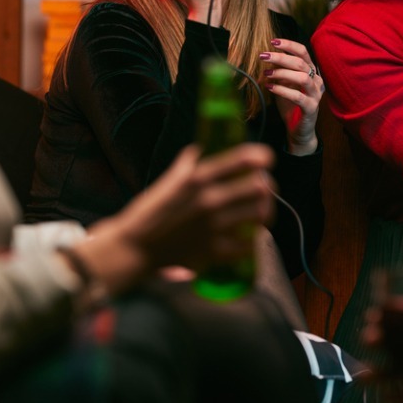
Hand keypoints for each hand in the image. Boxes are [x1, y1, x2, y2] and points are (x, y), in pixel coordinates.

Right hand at [80, 144, 274, 291]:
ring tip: (259, 211)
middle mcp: (209, 201)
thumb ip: (187, 166)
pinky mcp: (215, 251)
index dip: (259, 157)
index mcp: (197, 179)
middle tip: (262, 188)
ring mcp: (214, 227)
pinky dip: (251, 239)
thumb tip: (200, 151)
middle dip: (265, 186)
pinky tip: (247, 235)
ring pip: (259, 214)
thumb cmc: (148, 213)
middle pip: (259, 188)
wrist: (136, 247)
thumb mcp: (167, 182)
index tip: (266, 158)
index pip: (240, 160)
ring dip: (263, 211)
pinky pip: (248, 244)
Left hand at [259, 38, 323, 154]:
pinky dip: (282, 90)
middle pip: (301, 63)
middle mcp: (316, 81)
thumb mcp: (283, 84)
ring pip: (302, 77)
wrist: (298, 130)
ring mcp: (316, 95)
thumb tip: (268, 55)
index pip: (303, 52)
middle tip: (263, 56)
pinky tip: (270, 88)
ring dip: (282, 73)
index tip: (273, 42)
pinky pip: (298, 96)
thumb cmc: (290, 105)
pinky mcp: (311, 108)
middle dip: (281, 57)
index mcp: (311, 72)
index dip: (289, 45)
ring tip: (266, 73)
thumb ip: (279, 71)